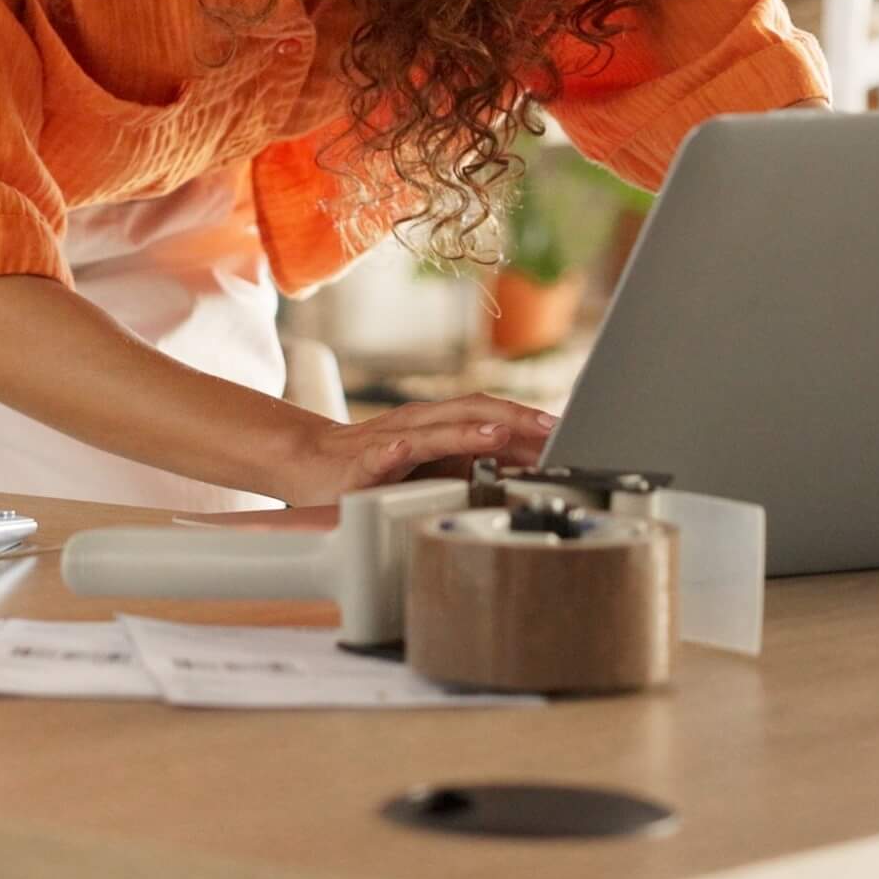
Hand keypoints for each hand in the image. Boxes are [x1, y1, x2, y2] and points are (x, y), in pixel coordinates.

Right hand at [282, 394, 557, 506]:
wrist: (310, 462)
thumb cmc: (377, 464)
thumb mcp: (433, 464)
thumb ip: (474, 462)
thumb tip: (526, 467)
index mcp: (439, 424)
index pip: (491, 413)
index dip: (529, 421)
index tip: (568, 433)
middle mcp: (419, 424)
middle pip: (471, 411)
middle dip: (513, 418)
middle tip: (551, 428)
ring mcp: (390, 440)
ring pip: (431, 431)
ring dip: (465, 431)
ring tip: (497, 433)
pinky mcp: (360, 464)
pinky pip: (378, 457)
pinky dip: (392, 453)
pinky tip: (401, 452)